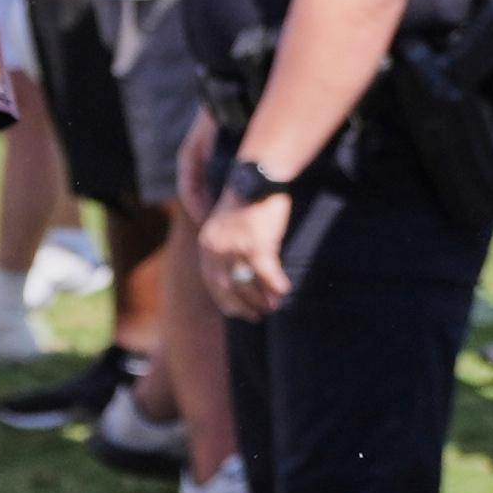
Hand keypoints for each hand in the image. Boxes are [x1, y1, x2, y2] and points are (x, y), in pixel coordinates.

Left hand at [196, 187, 292, 318]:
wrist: (259, 176)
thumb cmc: (249, 199)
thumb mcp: (229, 225)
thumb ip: (228, 247)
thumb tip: (242, 275)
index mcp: (207, 245)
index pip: (212, 282)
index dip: (226, 301)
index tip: (239, 313)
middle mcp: (216, 248)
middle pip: (227, 288)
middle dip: (242, 306)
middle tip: (257, 316)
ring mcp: (236, 247)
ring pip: (248, 283)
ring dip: (262, 298)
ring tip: (274, 306)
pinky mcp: (257, 243)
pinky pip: (267, 273)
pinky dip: (276, 284)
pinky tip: (285, 290)